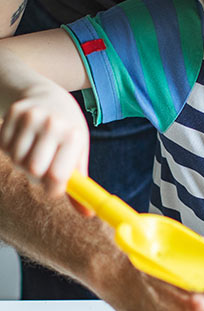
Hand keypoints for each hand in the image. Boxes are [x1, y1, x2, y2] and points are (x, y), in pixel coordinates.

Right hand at [0, 79, 88, 196]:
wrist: (47, 96)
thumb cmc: (66, 132)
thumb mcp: (78, 153)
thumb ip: (80, 184)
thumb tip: (88, 214)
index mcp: (73, 136)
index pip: (57, 175)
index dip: (52, 189)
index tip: (54, 188)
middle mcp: (53, 124)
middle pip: (33, 169)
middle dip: (35, 177)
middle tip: (42, 171)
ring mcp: (32, 117)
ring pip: (16, 159)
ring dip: (22, 164)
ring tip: (33, 153)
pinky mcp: (13, 112)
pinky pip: (4, 146)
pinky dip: (10, 150)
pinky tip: (22, 141)